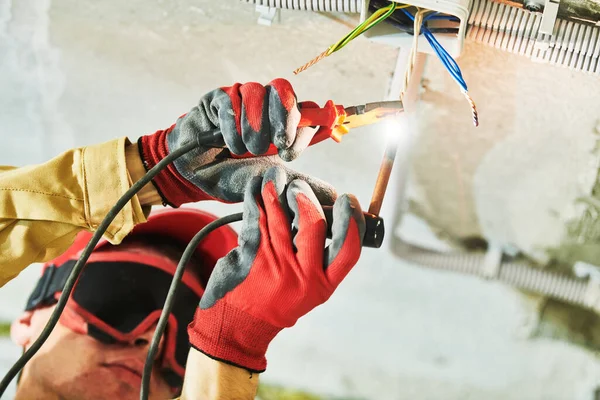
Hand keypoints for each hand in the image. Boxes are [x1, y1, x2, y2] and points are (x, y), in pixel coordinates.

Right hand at [139, 79, 326, 206]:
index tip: (288, 150)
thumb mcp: (273, 182)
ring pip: (256, 93)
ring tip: (245, 150)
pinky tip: (226, 144)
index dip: (301, 125)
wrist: (199, 177)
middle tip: (274, 145)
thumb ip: (302, 182)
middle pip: (283, 89)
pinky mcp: (217, 100)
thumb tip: (335, 195)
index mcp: (283, 121)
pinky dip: (231, 127)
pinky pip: (229, 101)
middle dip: (282, 118)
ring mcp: (240, 99)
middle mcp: (265, 105)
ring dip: (253, 127)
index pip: (305, 107)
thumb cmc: (236, 176)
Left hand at [187, 167, 365, 371]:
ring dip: (278, 191)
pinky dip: (257, 199)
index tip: (348, 200)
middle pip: (313, 225)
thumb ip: (323, 259)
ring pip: (281, 217)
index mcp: (323, 283)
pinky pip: (257, 218)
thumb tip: (327, 214)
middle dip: (306, 199)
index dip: (352, 221)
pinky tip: (257, 187)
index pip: (348, 250)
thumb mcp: (311, 290)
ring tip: (276, 178)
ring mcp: (276, 264)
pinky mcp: (252, 256)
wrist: (242, 322)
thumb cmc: (279, 300)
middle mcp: (302, 275)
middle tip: (299, 189)